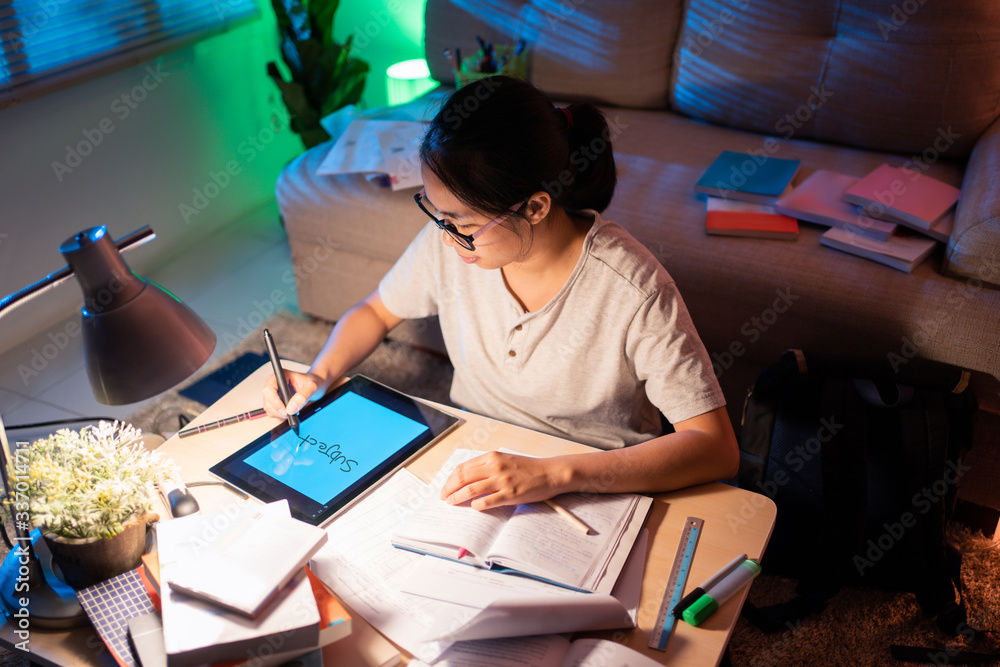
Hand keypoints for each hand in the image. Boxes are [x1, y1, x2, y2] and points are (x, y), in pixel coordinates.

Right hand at [262, 370, 326, 418]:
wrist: (316, 385)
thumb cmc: (314, 382)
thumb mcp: (312, 387)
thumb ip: (303, 396)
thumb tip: (291, 409)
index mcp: (280, 376)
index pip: (268, 389)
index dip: (275, 401)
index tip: (286, 410)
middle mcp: (274, 383)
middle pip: (267, 400)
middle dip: (278, 410)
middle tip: (291, 413)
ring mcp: (273, 393)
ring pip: (268, 408)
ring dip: (279, 414)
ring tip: (293, 411)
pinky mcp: (274, 401)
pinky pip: (272, 412)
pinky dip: (280, 415)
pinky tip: (290, 412)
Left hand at [439, 451, 567, 509]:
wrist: (551, 473)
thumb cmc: (529, 468)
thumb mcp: (506, 460)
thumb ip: (488, 466)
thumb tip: (468, 478)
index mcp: (492, 457)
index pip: (463, 467)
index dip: (450, 478)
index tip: (446, 486)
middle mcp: (495, 466)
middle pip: (462, 478)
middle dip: (449, 488)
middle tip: (443, 496)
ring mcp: (502, 481)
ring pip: (470, 490)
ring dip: (457, 498)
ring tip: (451, 503)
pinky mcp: (509, 494)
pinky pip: (485, 502)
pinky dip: (475, 506)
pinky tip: (473, 507)